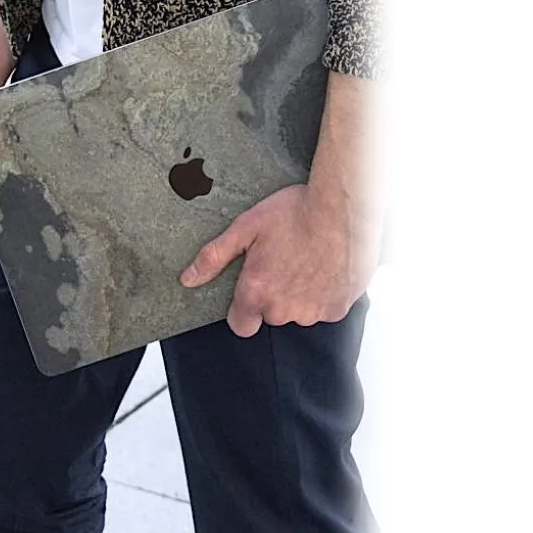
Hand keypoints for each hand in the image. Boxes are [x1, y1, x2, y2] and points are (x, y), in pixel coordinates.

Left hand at [180, 184, 378, 335]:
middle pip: (271, 315)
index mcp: (257, 292)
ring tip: (307, 261)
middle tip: (283, 262)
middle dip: (274, 296)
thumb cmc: (296, 212)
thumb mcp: (246, 227)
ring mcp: (313, 311)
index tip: (252, 289)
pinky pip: (326, 309)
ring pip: (299, 313)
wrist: (345, 207)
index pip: (241, 326)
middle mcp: (284, 309)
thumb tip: (187, 279)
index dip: (243, 310)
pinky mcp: (339, 307)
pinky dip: (325, 294)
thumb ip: (214, 257)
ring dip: (300, 295)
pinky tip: (326, 267)